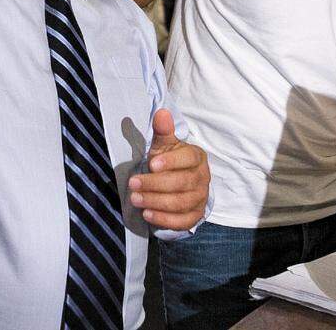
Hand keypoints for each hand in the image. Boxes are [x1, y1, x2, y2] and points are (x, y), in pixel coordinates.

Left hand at [128, 109, 209, 229]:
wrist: (179, 184)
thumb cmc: (169, 161)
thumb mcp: (165, 145)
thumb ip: (163, 131)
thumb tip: (161, 112)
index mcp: (197, 157)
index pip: (188, 158)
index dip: (171, 162)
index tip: (151, 164)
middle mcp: (203, 178)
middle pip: (182, 183)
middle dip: (155, 184)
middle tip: (132, 183)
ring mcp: (201, 198)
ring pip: (180, 203)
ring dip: (156, 202)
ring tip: (135, 199)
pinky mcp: (195, 216)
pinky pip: (182, 221)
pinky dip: (164, 219)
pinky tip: (147, 214)